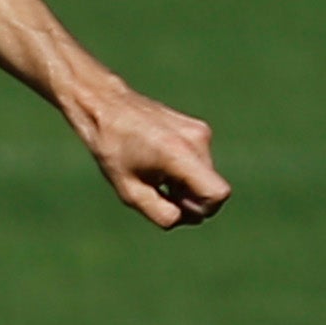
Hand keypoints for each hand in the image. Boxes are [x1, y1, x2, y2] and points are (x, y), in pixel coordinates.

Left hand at [79, 85, 228, 228]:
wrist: (107, 106)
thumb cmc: (113, 149)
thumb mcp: (131, 192)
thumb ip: (161, 214)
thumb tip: (184, 218)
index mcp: (179, 153)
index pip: (218, 193)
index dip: (203, 210)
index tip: (178, 206)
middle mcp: (196, 138)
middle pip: (211, 188)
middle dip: (190, 200)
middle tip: (158, 194)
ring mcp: (200, 130)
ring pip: (206, 177)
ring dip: (187, 187)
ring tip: (157, 180)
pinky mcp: (198, 128)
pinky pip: (201, 163)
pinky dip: (186, 173)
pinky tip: (162, 168)